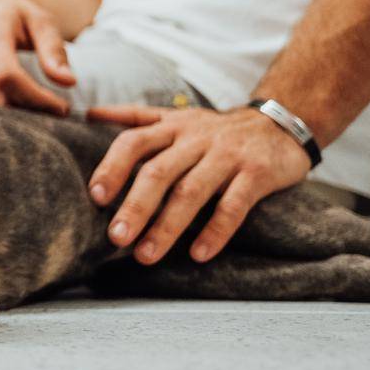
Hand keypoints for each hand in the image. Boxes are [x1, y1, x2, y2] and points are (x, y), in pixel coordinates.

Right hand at [0, 0, 74, 113]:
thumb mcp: (39, 21)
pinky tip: (17, 115)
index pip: (7, 77)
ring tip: (38, 115)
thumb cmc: (13, 13)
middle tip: (53, 116)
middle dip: (28, 113)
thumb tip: (69, 82)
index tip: (62, 108)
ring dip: (12, 121)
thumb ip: (53, 50)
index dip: (36, 98)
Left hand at [85, 104, 312, 263]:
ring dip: (167, 226)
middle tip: (116, 238)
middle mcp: (196, 139)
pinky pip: (234, 205)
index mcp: (172, 127)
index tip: (96, 197)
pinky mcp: (257, 174)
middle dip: (135, 206)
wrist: (280, 124)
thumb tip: (90, 113)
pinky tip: (198, 254)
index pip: (134, 142)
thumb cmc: (216, 130)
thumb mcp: (177, 116)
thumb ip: (135, 117)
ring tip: (146, 255)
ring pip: (192, 191)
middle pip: (159, 172)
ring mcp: (227, 156)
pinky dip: (216, 231)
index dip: (113, 167)